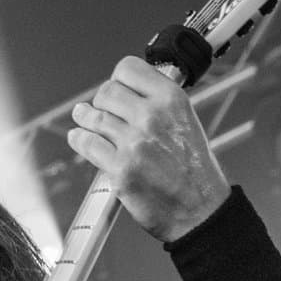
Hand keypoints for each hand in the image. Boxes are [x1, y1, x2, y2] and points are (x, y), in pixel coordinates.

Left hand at [67, 55, 229, 242]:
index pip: (128, 69)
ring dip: (84, 118)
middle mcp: (152, 116)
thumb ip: (158, 104)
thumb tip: (129, 94)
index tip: (116, 87)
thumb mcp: (186, 121)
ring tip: (82, 117)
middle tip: (100, 109)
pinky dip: (79, 139)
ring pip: (94, 117)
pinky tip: (78, 137)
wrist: (201, 211)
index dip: (117, 79)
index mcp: (171, 99)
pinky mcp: (121, 170)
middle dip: (101, 101)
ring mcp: (134, 143)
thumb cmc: (195, 171)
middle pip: (107, 92)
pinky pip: (88, 144)